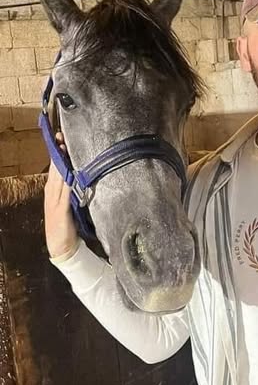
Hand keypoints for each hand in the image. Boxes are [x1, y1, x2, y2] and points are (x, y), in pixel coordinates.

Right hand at [44, 133, 77, 257]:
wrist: (62, 246)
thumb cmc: (68, 224)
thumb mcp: (68, 203)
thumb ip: (72, 190)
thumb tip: (80, 174)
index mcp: (52, 191)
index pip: (55, 168)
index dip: (57, 153)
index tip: (61, 138)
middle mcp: (51, 193)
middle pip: (55, 169)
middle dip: (58, 153)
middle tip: (62, 137)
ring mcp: (54, 201)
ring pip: (58, 178)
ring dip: (61, 163)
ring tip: (64, 148)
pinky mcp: (60, 210)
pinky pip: (64, 193)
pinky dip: (67, 182)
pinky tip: (70, 173)